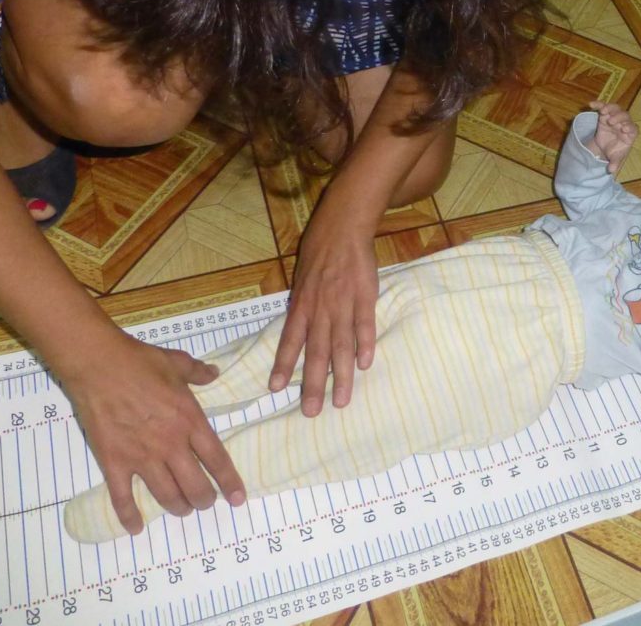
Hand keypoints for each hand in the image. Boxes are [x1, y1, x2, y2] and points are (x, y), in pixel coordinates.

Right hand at [64, 335, 244, 535]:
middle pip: (195, 486)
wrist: (98, 364)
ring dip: (178, 507)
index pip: (217, 460)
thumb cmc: (140, 362)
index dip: (229, 482)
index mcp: (190, 422)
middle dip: (204, 499)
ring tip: (182, 509)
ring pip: (166, 496)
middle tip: (205, 502)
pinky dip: (129, 515)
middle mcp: (170, 445)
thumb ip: (198, 372)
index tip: (237, 499)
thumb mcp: (178, 363)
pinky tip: (135, 528)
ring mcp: (141, 457)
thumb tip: (214, 372)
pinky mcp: (113, 462)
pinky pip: (122, 496)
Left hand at [271, 203, 377, 415]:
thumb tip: (298, 336)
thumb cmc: (319, 253)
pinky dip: (364, 345)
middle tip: (310, 412)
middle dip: (312, 384)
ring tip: (341, 401)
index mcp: (302, 305)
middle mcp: (320, 309)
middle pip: (315, 352)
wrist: (343, 228)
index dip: (282, 365)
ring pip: (340, 346)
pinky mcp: (365, 296)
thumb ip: (302, 309)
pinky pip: (364, 325)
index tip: (275, 389)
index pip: (290, 340)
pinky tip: (365, 364)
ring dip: (341, 376)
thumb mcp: (301, 280)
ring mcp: (343, 304)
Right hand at [588, 101, 637, 173]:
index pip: (633, 128)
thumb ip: (615, 163)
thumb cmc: (614, 151)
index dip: (629, 127)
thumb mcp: (615, 157)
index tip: (624, 128)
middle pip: (625, 116)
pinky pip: (603, 107)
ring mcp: (615, 117)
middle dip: (619, 117)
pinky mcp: (605, 115)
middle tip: (611, 121)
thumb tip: (612, 170)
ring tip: (603, 112)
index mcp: (630, 134)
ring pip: (615, 109)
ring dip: (610, 108)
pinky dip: (598, 104)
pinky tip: (591, 104)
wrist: (605, 147)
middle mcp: (624, 123)